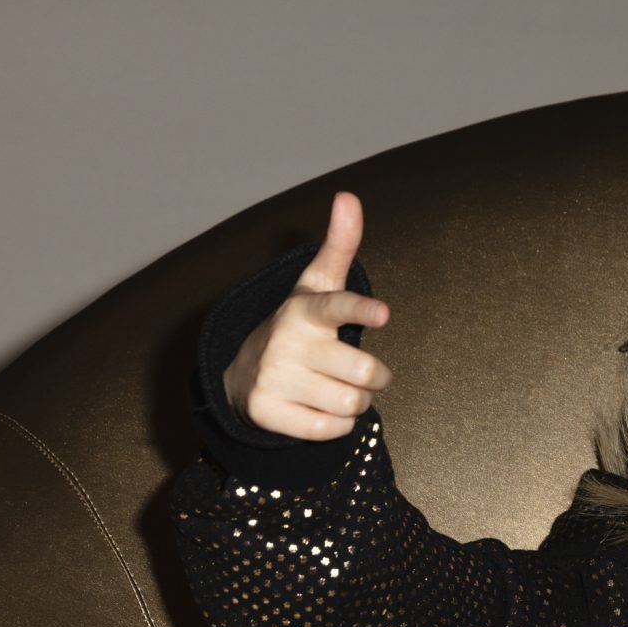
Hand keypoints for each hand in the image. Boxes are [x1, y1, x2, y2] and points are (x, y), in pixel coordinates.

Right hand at [223, 190, 393, 440]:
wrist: (244, 374)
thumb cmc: (301, 326)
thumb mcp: (317, 287)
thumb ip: (339, 246)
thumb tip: (348, 196)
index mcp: (305, 310)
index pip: (337, 307)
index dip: (361, 310)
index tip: (383, 313)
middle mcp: (287, 342)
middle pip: (365, 373)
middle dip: (373, 378)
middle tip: (355, 371)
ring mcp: (274, 377)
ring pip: (353, 404)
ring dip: (354, 402)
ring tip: (330, 387)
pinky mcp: (267, 412)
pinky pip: (332, 430)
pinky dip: (335, 425)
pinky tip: (315, 408)